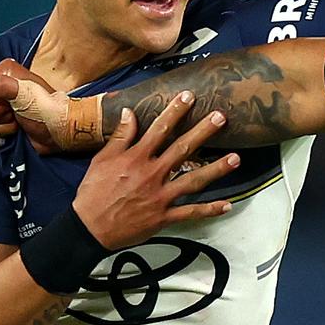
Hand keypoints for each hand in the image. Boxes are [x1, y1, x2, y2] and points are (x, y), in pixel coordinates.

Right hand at [0, 59, 54, 144]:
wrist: (60, 131)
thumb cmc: (47, 109)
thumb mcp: (26, 93)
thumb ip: (1, 86)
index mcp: (4, 74)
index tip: (11, 104)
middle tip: (17, 113)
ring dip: (1, 125)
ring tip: (19, 122)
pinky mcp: (0, 123)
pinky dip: (1, 133)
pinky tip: (16, 130)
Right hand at [72, 91, 239, 248]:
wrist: (88, 228)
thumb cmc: (93, 192)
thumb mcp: (101, 159)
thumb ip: (120, 136)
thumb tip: (130, 112)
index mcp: (136, 158)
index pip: (159, 129)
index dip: (175, 112)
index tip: (189, 96)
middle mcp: (152, 174)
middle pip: (182, 149)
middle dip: (203, 132)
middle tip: (222, 118)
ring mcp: (160, 196)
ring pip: (193, 180)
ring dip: (216, 170)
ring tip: (236, 159)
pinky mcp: (163, 216)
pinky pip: (190, 212)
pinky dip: (209, 210)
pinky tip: (228, 204)